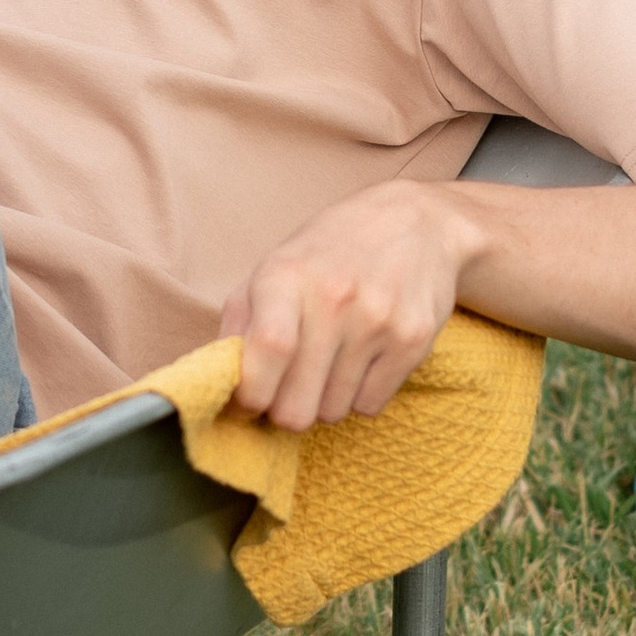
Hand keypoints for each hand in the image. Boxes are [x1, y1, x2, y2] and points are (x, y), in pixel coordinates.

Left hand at [219, 180, 469, 431]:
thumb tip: (219, 382)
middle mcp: (334, 298)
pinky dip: (359, 395)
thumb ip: (240, 323)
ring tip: (330, 362)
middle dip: (285, 411)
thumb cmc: (331, 251)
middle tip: (290, 389)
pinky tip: (362, 358)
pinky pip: (370, 405)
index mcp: (287, 276)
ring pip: (333, 412)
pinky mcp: (413, 341)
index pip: (267, 351)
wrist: (417, 222)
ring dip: (324, 400)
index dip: (251, 395)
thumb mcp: (275, 267)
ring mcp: (378, 321)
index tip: (250, 400)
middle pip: (297, 405)